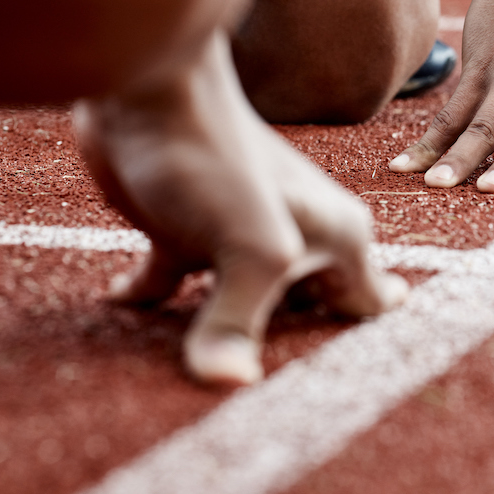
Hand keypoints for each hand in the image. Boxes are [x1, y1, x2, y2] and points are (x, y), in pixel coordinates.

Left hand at [75, 32, 406, 385]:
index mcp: (338, 239)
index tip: (350, 388)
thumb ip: (240, 320)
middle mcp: (299, 240)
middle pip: (308, 317)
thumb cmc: (216, 157)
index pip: (370, 308)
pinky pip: (176, 289)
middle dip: (290, 357)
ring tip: (206, 375)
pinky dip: (153, 304)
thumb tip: (229, 386)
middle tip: (264, 400)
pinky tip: (123, 310)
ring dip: (226, 339)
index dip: (364, 348)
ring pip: (245, 308)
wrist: (145, 92)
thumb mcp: (247, 246)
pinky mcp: (186, 234)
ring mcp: (241, 238)